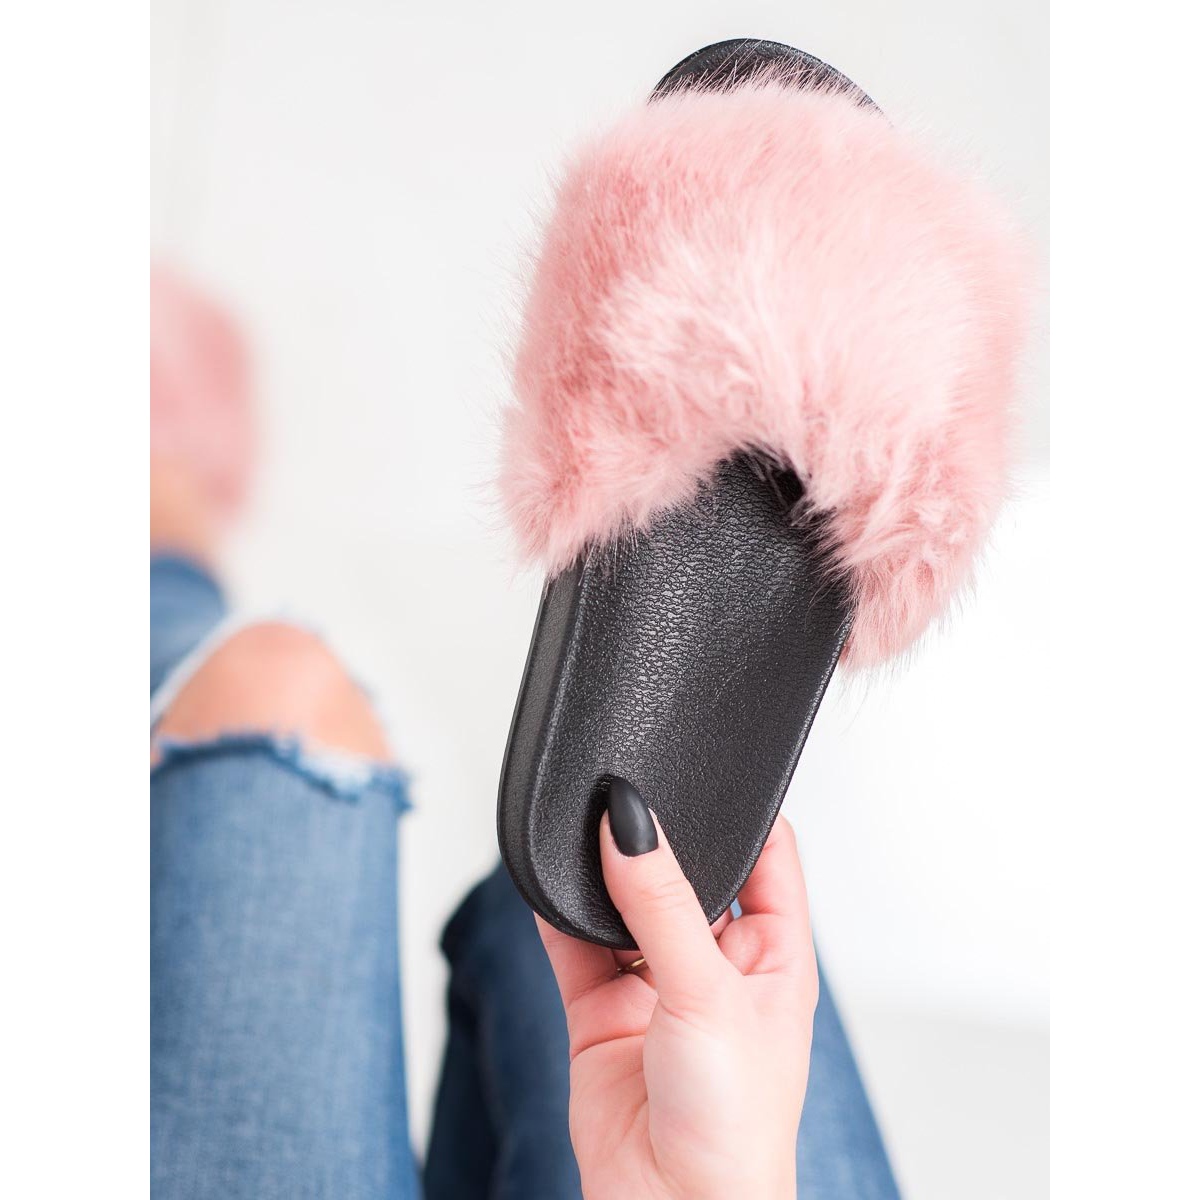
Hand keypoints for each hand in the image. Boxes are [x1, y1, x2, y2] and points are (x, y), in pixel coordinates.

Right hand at [537, 782, 817, 1199]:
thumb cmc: (733, 1128)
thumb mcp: (706, 992)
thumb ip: (663, 902)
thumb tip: (632, 823)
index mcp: (772, 954)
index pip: (769, 855)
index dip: (743, 811)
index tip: (705, 768)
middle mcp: (715, 964)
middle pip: (686, 872)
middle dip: (656, 838)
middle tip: (623, 792)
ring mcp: (656, 987)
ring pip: (624, 905)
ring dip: (601, 875)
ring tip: (581, 831)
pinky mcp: (602, 1013)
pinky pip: (574, 946)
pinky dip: (558, 915)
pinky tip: (547, 882)